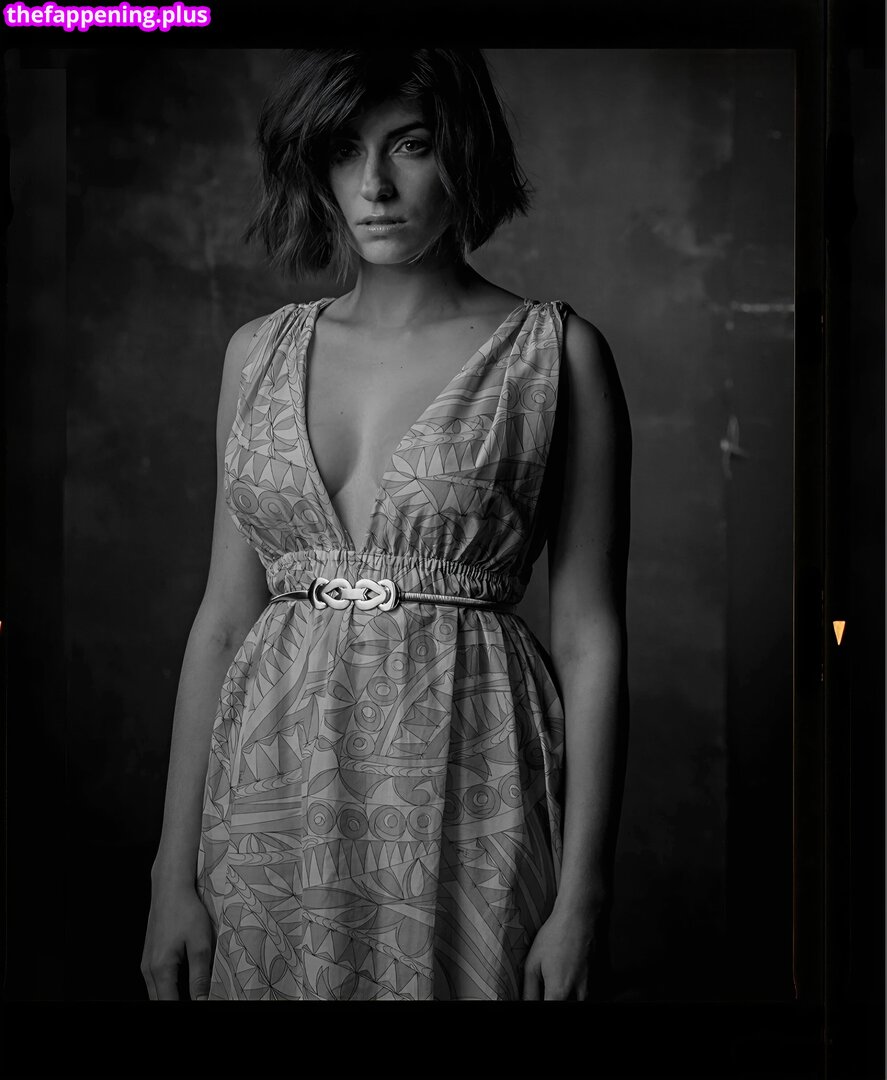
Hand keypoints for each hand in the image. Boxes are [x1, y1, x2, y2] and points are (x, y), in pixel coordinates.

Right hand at [141, 878, 213, 1000]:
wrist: (170, 888)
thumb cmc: (186, 911)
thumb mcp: (200, 944)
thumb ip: (200, 976)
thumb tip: (202, 1000)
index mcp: (161, 969)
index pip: (170, 1005)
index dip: (186, 1008)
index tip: (199, 1003)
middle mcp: (148, 969)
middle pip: (160, 1001)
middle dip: (176, 1005)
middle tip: (197, 998)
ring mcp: (146, 963)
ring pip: (156, 993)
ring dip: (171, 998)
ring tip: (191, 994)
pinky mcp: (149, 956)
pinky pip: (155, 982)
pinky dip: (167, 988)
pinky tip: (181, 984)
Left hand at [521, 909, 604, 999]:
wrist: (578, 917)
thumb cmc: (554, 936)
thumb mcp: (533, 963)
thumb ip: (529, 989)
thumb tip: (526, 1002)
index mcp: (558, 991)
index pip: (548, 1009)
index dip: (539, 1005)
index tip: (537, 996)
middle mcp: (577, 993)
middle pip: (563, 1003)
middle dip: (553, 997)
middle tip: (544, 987)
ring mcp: (587, 985)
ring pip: (576, 1000)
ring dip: (564, 995)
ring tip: (554, 983)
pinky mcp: (592, 977)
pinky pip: (583, 993)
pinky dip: (575, 991)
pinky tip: (565, 976)